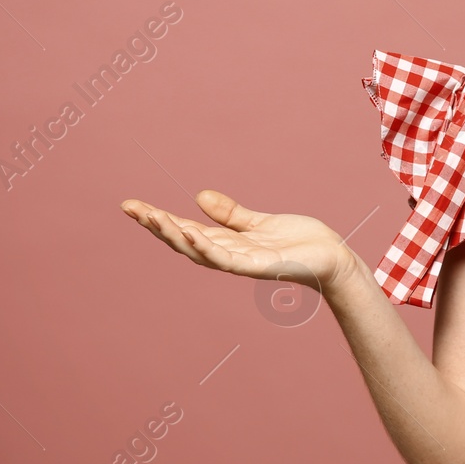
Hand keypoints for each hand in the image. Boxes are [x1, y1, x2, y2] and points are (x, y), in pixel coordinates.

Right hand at [120, 190, 356, 293]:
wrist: (332, 259)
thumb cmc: (299, 243)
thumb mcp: (259, 223)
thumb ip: (231, 214)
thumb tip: (199, 195)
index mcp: (228, 244)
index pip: (185, 230)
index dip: (158, 219)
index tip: (132, 205)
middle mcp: (229, 256)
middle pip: (185, 241)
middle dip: (158, 226)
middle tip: (133, 209)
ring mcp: (243, 264)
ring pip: (201, 251)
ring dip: (176, 236)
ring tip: (154, 218)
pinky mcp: (261, 267)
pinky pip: (229, 260)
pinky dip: (209, 248)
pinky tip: (192, 234)